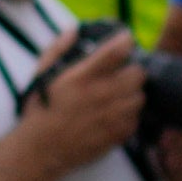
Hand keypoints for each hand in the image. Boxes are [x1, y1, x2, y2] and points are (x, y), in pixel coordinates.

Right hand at [2, 35, 147, 180]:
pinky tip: (113, 113)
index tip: (123, 40)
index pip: (119, 50)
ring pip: (140, 96)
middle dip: (130, 69)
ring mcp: (113, 116)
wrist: (42, 150)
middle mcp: (102, 94)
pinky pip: (135, 118)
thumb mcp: (42, 74)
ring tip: (116, 94)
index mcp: (84, 77)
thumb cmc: (41, 110)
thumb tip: (74, 30)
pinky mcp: (118, 134)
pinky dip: (128, 114)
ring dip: (131, 92)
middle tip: (120, 72)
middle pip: (138, 73)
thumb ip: (58, 49)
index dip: (125, 41)